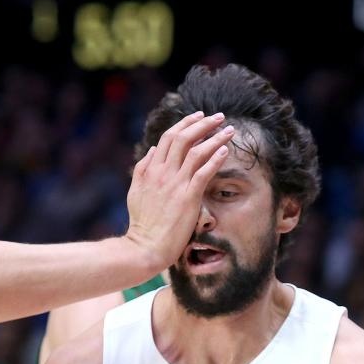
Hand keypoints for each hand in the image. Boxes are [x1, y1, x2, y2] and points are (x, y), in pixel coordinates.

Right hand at [124, 111, 233, 268]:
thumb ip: (142, 169)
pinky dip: (215, 159)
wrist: (145, 246)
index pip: (168, 138)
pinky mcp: (188, 198)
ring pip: (196, 151)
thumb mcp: (135, 192)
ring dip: (214, 137)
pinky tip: (225, 150)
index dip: (185, 124)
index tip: (199, 117)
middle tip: (218, 117)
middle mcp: (162, 173)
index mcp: (150, 170)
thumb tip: (152, 149)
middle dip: (202, 124)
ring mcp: (175, 184)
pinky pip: (204, 172)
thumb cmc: (142, 223)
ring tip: (229, 130)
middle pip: (183, 138)